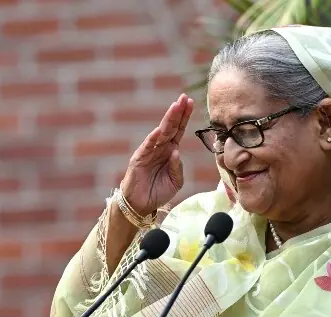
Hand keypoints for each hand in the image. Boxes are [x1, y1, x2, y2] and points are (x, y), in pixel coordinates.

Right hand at [120, 94, 193, 215]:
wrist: (141, 204)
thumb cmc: (159, 192)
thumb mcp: (175, 181)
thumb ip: (178, 167)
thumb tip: (176, 152)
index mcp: (170, 151)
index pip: (179, 130)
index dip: (184, 117)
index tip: (190, 102)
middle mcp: (160, 148)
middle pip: (171, 127)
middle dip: (178, 112)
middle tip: (184, 98)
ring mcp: (149, 152)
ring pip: (160, 133)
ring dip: (168, 120)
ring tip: (175, 107)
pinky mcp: (139, 159)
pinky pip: (147, 147)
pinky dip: (153, 139)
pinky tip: (160, 130)